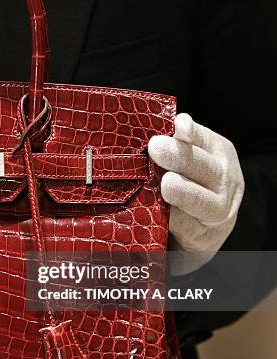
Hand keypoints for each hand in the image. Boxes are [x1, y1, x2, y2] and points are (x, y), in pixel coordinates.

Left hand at [148, 113, 243, 274]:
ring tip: (167, 184)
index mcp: (216, 153)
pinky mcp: (207, 234)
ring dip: (185, 191)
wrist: (199, 232)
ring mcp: (219, 208)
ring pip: (204, 200)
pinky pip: (193, 225)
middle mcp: (224, 178)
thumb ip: (169, 149)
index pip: (204, 139)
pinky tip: (166, 213)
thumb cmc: (184, 185)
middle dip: (180, 156)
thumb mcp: (184, 163)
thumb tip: (133, 134)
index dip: (191, 132)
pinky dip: (178, 220)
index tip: (178, 124)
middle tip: (156, 147)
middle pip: (204, 167)